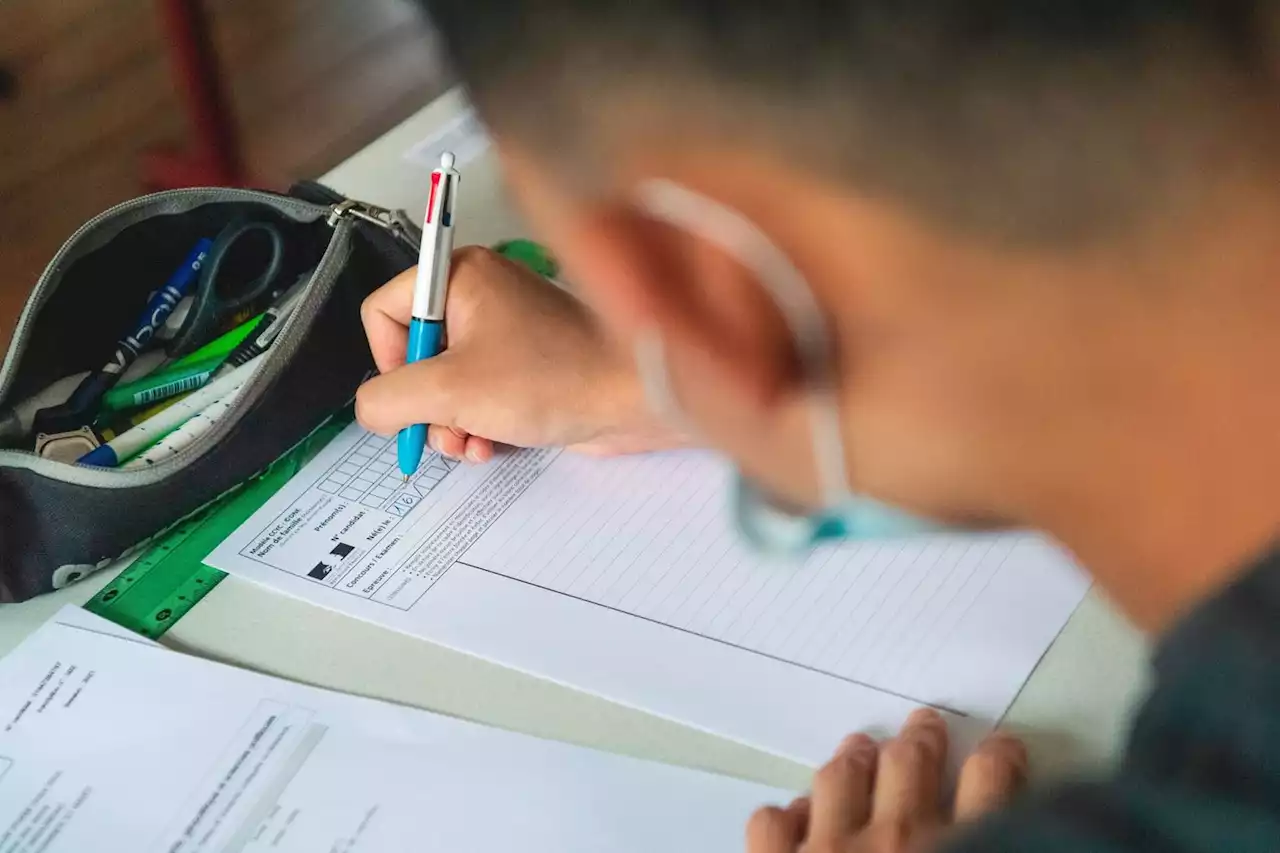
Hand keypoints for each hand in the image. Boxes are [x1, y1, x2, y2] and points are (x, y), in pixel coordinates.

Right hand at [357, 247, 680, 461]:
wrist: (635, 399)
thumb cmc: (556, 377)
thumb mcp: (450, 390)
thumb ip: (389, 398)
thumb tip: (372, 409)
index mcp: (460, 276)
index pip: (384, 311)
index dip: (387, 360)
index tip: (409, 394)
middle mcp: (482, 296)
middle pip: (414, 354)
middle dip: (423, 405)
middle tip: (442, 430)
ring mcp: (507, 334)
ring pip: (445, 384)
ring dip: (449, 424)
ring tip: (470, 444)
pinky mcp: (528, 368)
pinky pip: (479, 398)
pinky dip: (477, 425)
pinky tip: (491, 446)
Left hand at [749, 710, 1025, 852]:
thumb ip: (993, 840)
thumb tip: (998, 831)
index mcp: (966, 849)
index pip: (993, 784)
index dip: (999, 759)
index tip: (1002, 748)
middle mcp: (900, 839)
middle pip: (909, 765)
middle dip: (918, 741)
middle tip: (922, 726)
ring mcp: (831, 849)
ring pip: (840, 778)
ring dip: (852, 762)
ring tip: (858, 750)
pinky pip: (772, 824)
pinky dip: (785, 817)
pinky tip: (793, 817)